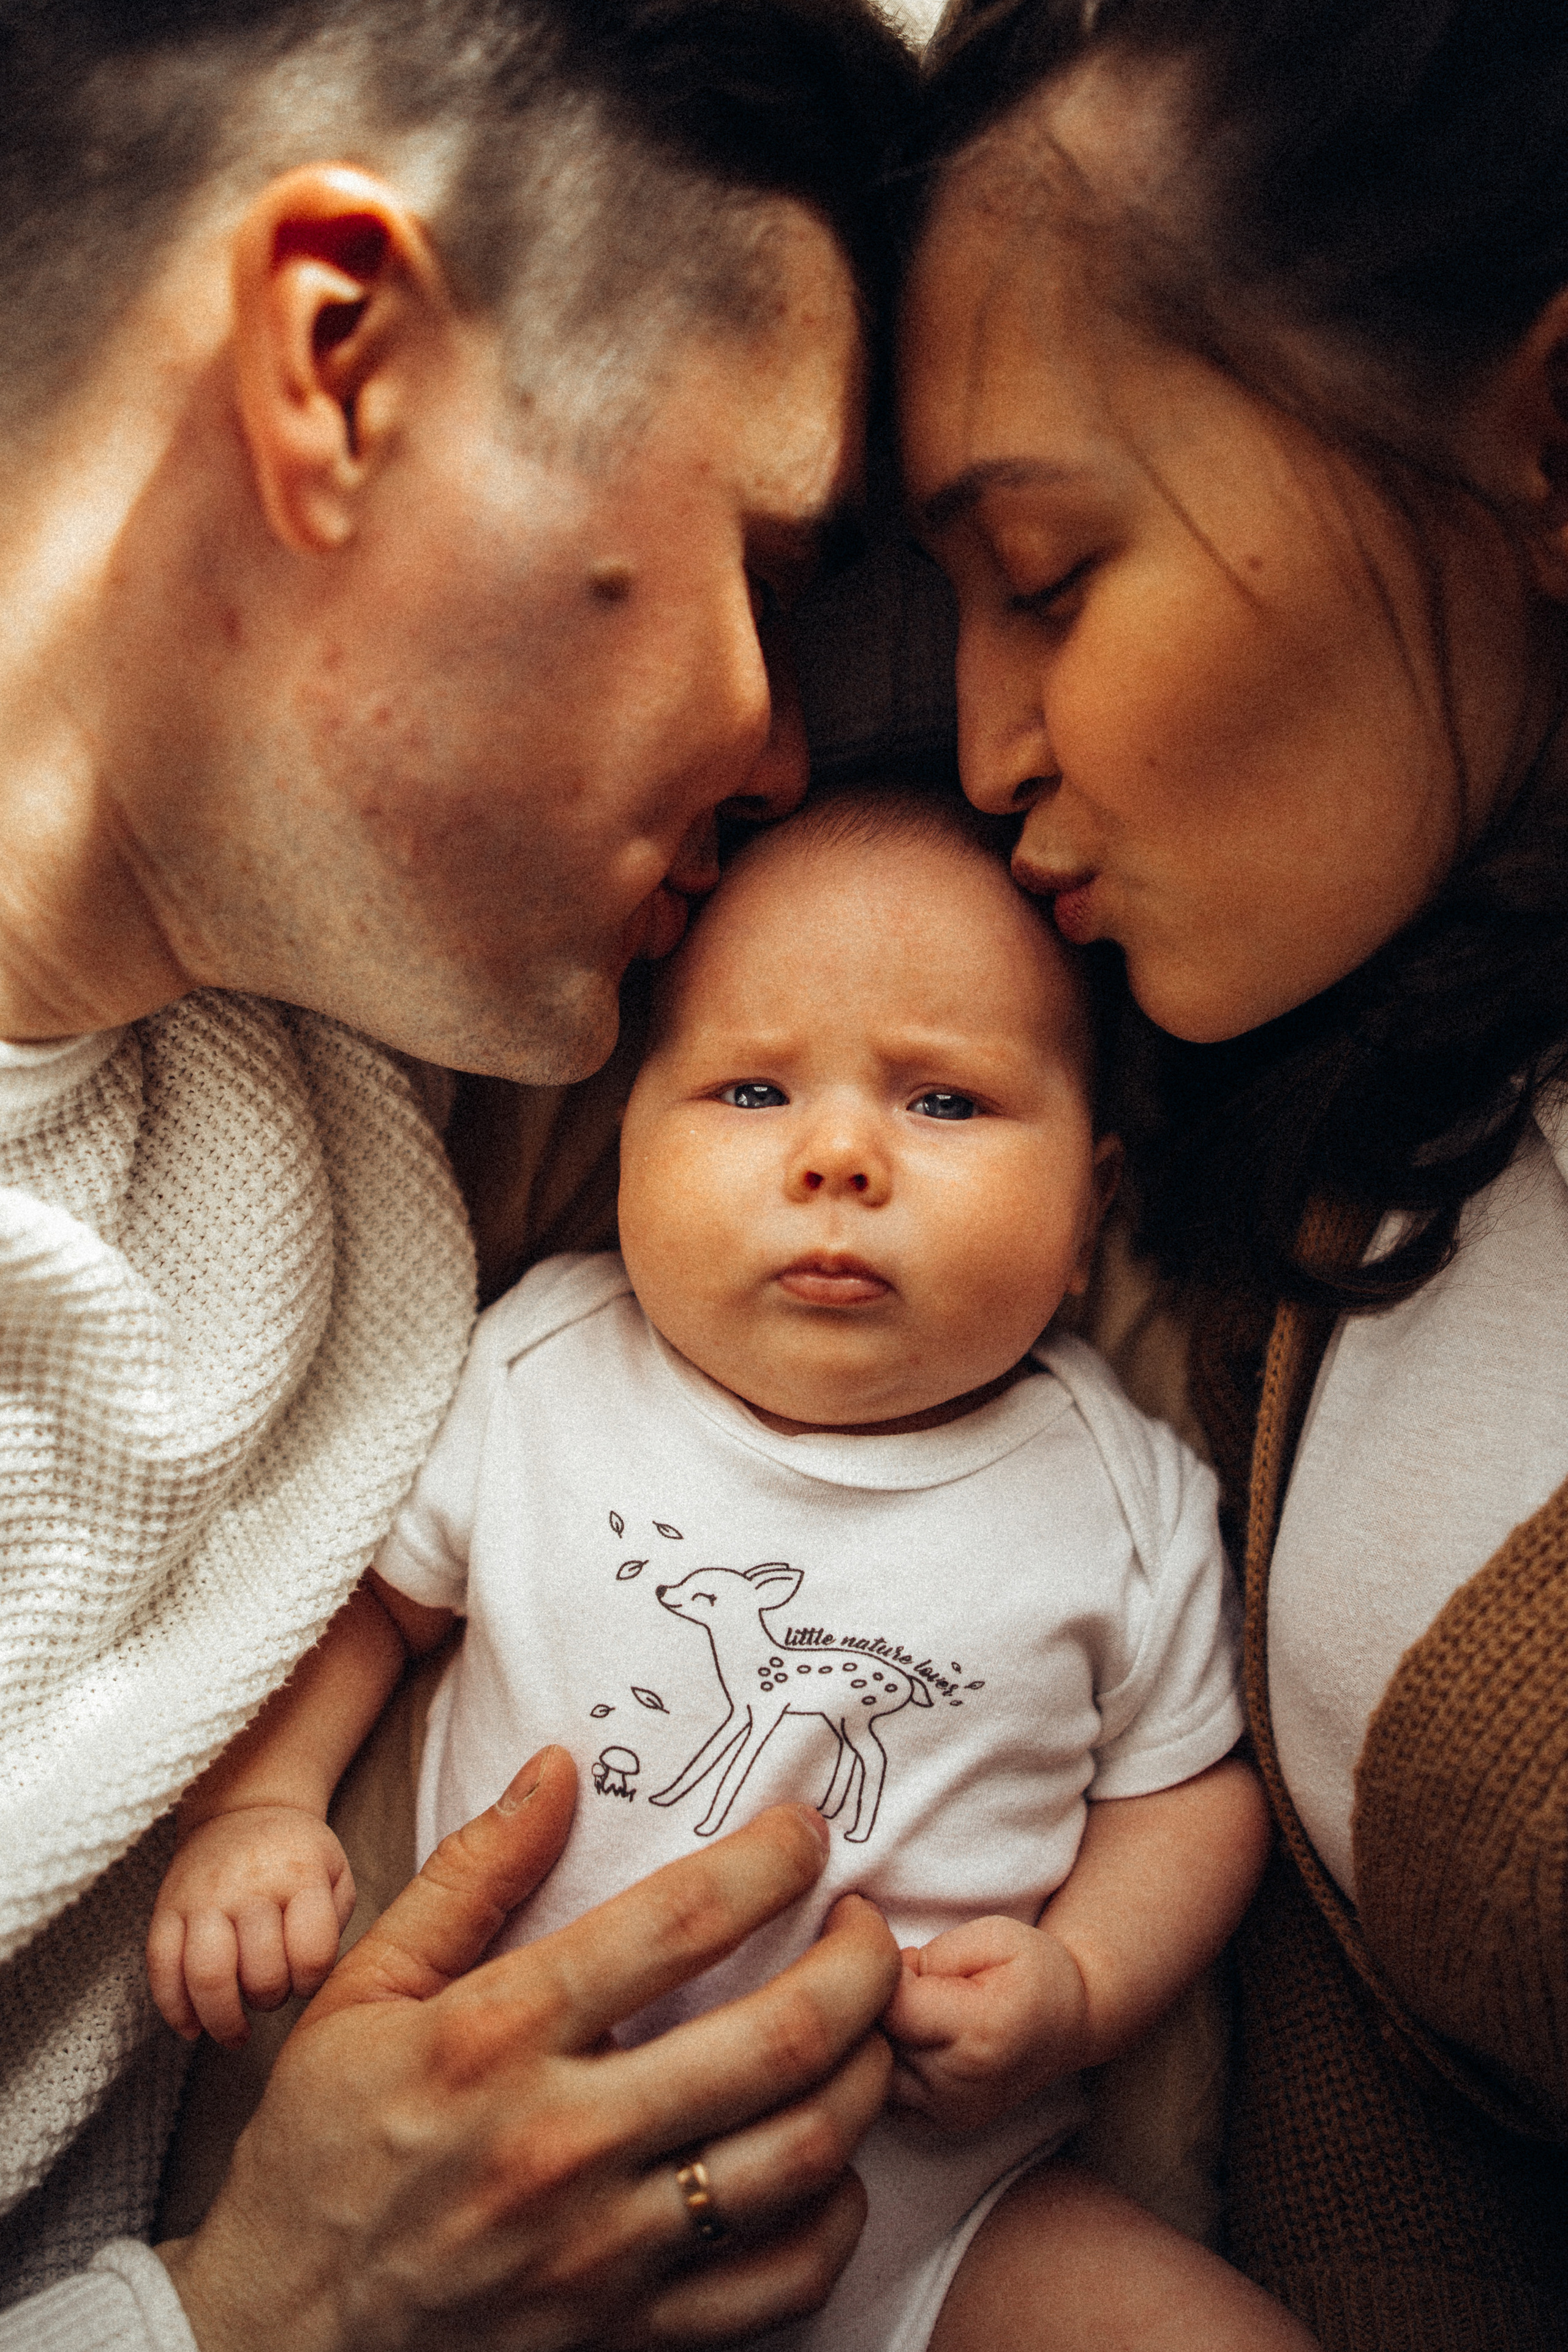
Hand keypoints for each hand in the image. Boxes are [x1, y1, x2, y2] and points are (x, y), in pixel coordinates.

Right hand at [147, 1805, 356, 2048]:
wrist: (243, 1809)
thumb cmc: (297, 1856)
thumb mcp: (335, 1874)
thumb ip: (333, 1926)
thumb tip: (310, 1979)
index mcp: (300, 1876)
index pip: (311, 1953)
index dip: (311, 1982)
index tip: (306, 1980)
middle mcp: (250, 1887)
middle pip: (259, 1972)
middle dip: (269, 2000)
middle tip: (271, 1997)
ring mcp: (203, 1898)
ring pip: (206, 1975)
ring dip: (221, 2019)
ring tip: (233, 2033)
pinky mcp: (166, 1908)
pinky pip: (161, 1967)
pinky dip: (173, 2008)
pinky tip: (191, 2028)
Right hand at [158, 1748, 901, 2351]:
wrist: (277, 2330)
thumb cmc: (322, 2144)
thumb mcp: (365, 1988)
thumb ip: (470, 1875)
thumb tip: (558, 1769)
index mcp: (496, 2038)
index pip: (678, 1925)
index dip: (769, 1862)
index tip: (807, 1833)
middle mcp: (563, 2140)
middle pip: (777, 2038)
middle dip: (860, 1965)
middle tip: (869, 1928)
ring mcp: (603, 2248)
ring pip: (801, 2153)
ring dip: (866, 2076)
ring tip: (868, 2028)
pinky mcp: (628, 2332)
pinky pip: (780, 2277)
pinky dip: (835, 2215)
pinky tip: (829, 2161)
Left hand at [882, 1915, 1088, 2133]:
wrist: (1069, 2021)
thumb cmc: (1032, 1970)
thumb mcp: (993, 1936)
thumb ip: (932, 1954)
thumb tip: (885, 1979)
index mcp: (977, 2031)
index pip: (893, 2008)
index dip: (884, 1974)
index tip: (902, 1956)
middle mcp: (961, 2083)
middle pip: (880, 2041)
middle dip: (879, 2005)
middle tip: (910, 1980)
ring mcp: (952, 2111)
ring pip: (877, 2072)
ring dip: (883, 2037)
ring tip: (913, 2009)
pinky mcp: (945, 2124)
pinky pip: (888, 2096)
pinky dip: (892, 2066)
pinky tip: (918, 2039)